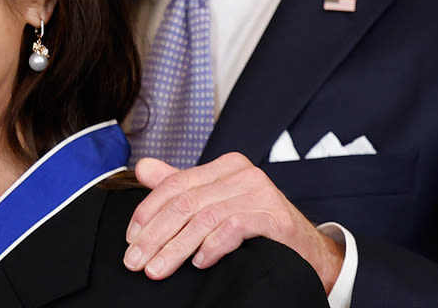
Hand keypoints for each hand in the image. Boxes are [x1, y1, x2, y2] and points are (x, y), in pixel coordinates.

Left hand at [124, 153, 343, 293]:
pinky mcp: (274, 217)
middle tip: (135, 261)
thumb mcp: (215, 202)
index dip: (148, 211)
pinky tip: (199, 262)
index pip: (175, 184)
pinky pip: (234, 227)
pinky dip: (212, 246)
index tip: (131, 239)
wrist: (306, 250)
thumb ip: (179, 186)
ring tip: (158, 269)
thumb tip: (142, 168)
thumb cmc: (257, 226)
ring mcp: (259, 193)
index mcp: (224, 167)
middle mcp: (242, 174)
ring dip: (176, 247)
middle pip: (186, 203)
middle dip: (155, 235)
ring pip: (205, 218)